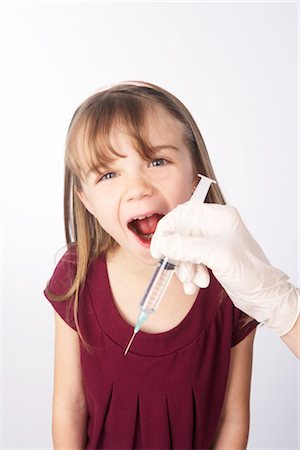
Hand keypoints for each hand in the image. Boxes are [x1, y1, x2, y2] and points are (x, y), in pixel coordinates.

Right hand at [151, 203, 298, 335]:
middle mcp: (214, 226)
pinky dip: (189, 274)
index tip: (159, 249)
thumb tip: (162, 243)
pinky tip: (195, 285)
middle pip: (180, 234)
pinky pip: (190, 262)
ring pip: (183, 250)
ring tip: (194, 281)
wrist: (264, 297)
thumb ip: (186, 247)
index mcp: (219, 216)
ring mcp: (212, 242)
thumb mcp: (216, 256)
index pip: (183, 214)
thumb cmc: (252, 273)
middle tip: (178, 269)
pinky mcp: (211, 257)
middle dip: (177, 255)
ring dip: (184, 268)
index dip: (167, 230)